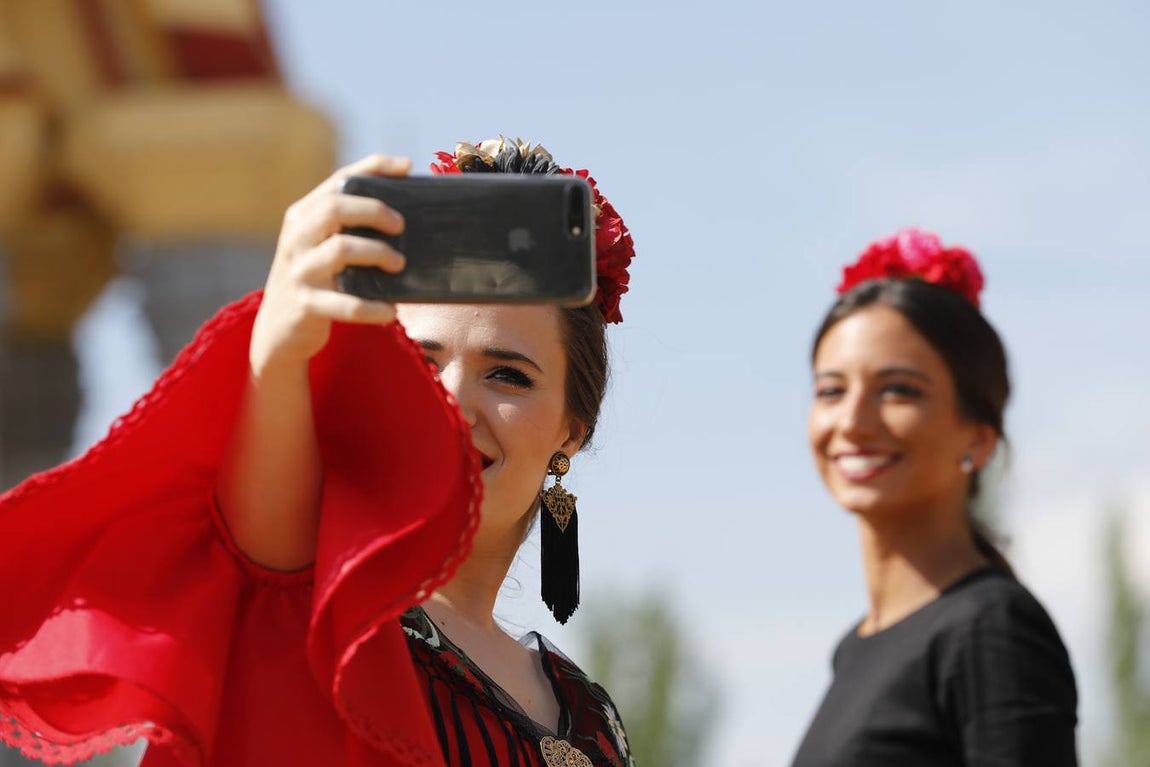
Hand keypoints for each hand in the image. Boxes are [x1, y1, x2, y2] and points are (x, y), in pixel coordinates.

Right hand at [250, 154, 410, 374]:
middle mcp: (297, 238)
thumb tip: (401, 209)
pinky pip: (346, 305)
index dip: (372, 168)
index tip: (406, 166)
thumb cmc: (314, 280)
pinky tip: (390, 310)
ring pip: (340, 250)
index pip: (338, 181)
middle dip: (374, 211)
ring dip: (377, 253)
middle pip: (335, 209)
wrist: (277, 331)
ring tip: (399, 265)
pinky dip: (373, 307)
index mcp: (302, 217)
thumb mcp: (318, 246)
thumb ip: (347, 225)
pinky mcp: (307, 305)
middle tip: (401, 225)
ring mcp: (299, 271)